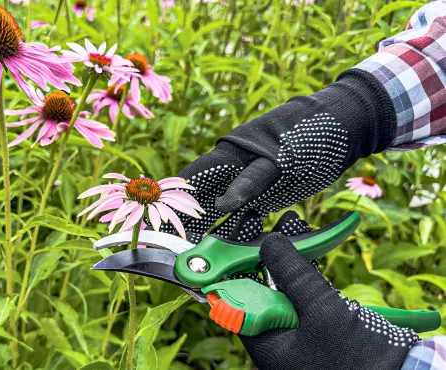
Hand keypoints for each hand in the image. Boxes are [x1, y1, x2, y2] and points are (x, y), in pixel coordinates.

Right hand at [162, 71, 395, 241]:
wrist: (342, 128)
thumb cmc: (307, 137)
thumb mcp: (278, 160)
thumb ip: (250, 182)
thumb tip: (222, 205)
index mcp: (226, 156)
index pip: (189, 182)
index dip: (174, 206)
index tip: (166, 232)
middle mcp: (230, 172)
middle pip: (201, 202)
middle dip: (191, 227)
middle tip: (186, 256)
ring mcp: (246, 185)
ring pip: (221, 214)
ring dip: (214, 235)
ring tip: (207, 259)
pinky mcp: (263, 197)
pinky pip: (243, 219)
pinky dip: (239, 235)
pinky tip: (235, 252)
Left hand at [234, 233, 417, 369]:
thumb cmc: (361, 359)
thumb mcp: (323, 312)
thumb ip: (294, 275)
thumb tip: (271, 244)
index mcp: (266, 344)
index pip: (240, 298)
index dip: (239, 265)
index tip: (241, 237)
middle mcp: (278, 341)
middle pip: (263, 291)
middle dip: (268, 256)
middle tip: (271, 226)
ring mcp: (300, 337)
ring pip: (287, 292)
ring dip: (291, 261)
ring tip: (292, 227)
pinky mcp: (322, 332)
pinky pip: (308, 300)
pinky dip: (309, 275)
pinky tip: (312, 248)